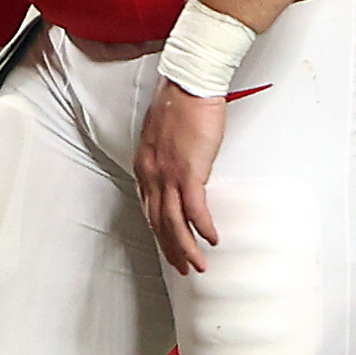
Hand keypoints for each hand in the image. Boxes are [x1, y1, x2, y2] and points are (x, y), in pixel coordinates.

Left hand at [135, 81, 225, 271]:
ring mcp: (169, 175)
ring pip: (174, 223)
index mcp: (144, 166)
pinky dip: (203, 228)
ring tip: (198, 265)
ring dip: (186, 248)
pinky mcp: (189, 172)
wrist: (189, 86)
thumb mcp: (163, 135)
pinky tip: (211, 239)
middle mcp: (151, 175)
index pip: (149, 208)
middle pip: (159, 223)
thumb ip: (166, 156)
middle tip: (182, 267)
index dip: (159, 231)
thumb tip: (178, 167)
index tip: (168, 245)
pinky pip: (195, 209)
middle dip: (171, 249)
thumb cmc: (180, 103)